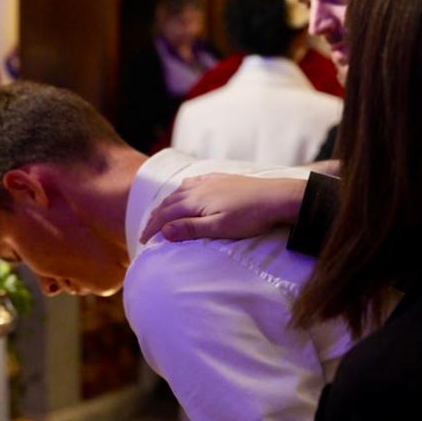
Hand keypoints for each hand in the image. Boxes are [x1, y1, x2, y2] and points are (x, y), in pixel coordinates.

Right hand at [139, 173, 306, 243]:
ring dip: (166, 204)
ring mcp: (209, 181)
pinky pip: (192, 182)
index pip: (165, 215)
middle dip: (155, 218)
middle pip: (168, 203)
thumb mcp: (219, 228)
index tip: (144, 241)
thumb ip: (190, 229)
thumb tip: (163, 231)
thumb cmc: (250, 216)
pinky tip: (183, 192)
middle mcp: (197, 188)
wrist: (277, 197)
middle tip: (147, 232)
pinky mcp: (220, 179)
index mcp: (194, 201)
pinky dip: (181, 190)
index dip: (152, 228)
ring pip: (178, 192)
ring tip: (160, 215)